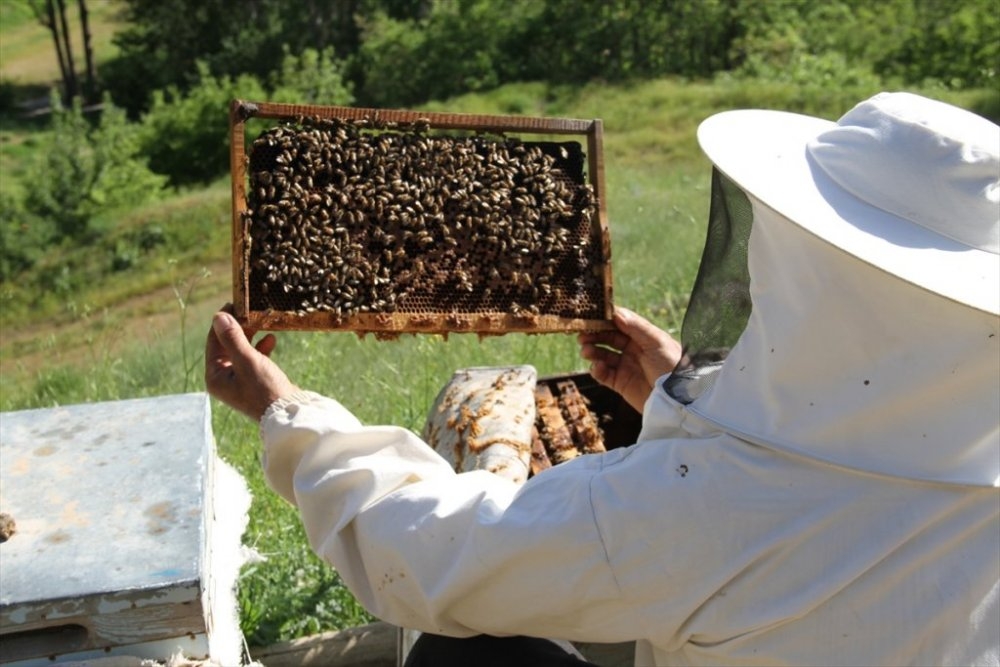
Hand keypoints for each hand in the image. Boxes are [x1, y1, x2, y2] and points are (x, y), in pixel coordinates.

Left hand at [205, 305, 298, 419]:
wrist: (288, 414)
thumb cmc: (266, 389)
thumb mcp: (248, 361)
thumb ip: (233, 338)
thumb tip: (218, 317)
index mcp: (215, 376)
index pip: (214, 341)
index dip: (223, 321)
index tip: (235, 303)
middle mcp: (223, 378)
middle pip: (226, 344)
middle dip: (239, 327)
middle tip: (250, 310)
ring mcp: (237, 380)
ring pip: (240, 350)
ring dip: (251, 335)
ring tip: (261, 322)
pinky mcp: (252, 381)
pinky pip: (252, 359)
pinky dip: (260, 348)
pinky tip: (271, 340)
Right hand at [578, 306, 681, 412]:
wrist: (679, 400)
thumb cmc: (673, 366)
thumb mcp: (657, 342)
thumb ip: (636, 327)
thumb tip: (615, 312)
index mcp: (643, 336)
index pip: (620, 323)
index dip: (605, 319)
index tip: (590, 316)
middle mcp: (634, 349)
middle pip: (608, 338)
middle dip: (594, 335)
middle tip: (582, 335)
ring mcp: (626, 366)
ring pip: (603, 355)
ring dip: (592, 351)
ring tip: (586, 351)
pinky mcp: (621, 383)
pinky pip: (603, 374)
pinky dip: (597, 370)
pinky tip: (597, 367)